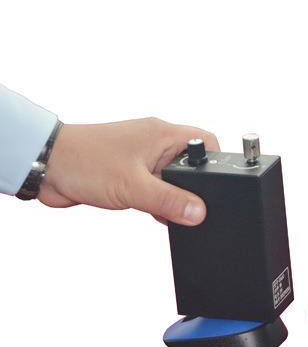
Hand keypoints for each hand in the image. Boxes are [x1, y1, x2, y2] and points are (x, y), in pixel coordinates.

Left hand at [38, 118, 219, 224]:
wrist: (45, 167)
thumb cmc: (83, 161)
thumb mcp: (134, 187)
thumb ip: (169, 200)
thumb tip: (199, 212)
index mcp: (163, 134)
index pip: (207, 142)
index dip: (219, 163)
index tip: (223, 185)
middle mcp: (155, 142)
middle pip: (192, 164)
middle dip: (193, 186)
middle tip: (187, 202)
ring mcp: (142, 157)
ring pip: (173, 178)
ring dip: (171, 195)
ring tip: (160, 205)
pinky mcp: (130, 172)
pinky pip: (155, 187)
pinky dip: (156, 200)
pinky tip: (149, 210)